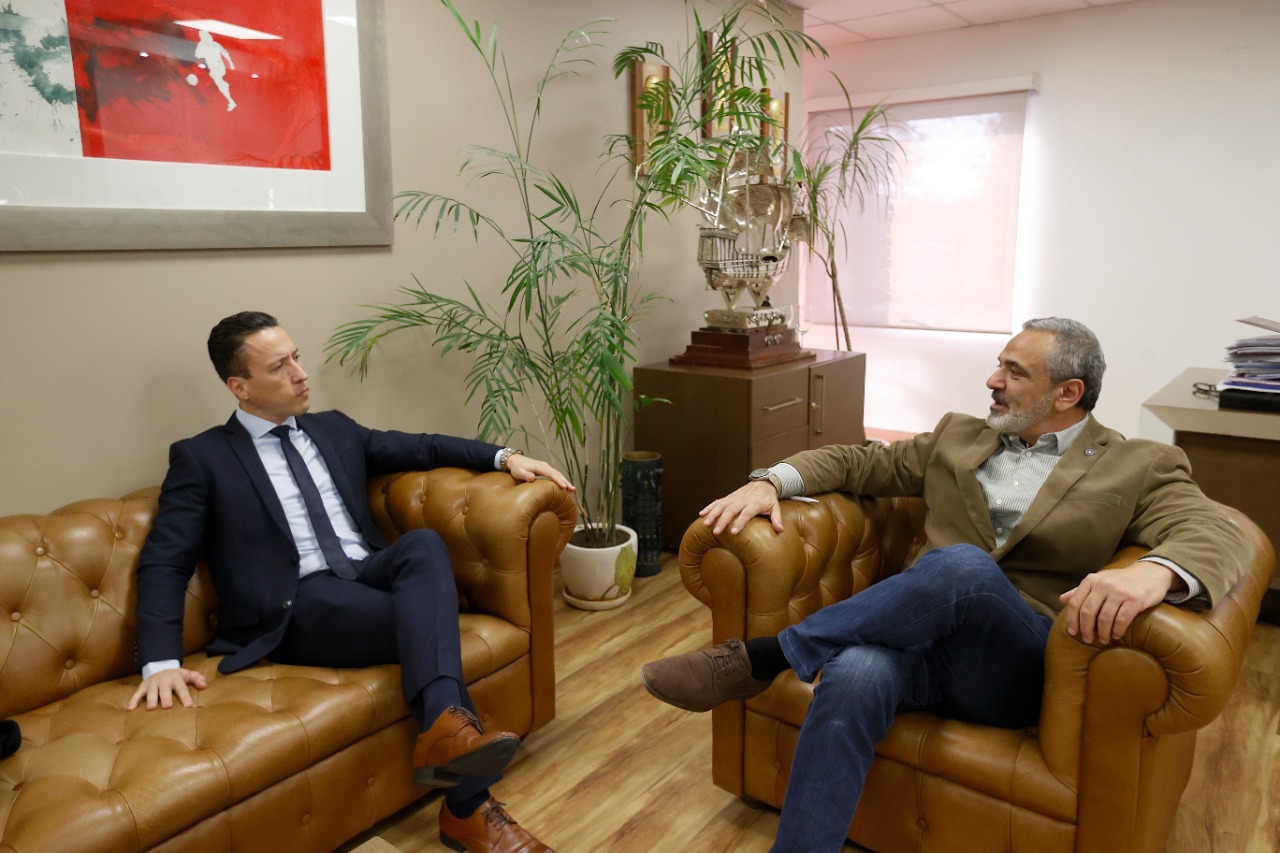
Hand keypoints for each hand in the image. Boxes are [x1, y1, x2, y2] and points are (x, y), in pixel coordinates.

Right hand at [127, 668, 208, 710]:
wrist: (160, 668)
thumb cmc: (177, 676)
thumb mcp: (187, 674)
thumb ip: (197, 678)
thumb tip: (205, 685)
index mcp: (175, 678)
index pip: (182, 688)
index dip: (185, 697)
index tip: (189, 706)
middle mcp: (163, 680)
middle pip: (165, 690)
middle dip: (166, 698)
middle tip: (167, 706)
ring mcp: (152, 683)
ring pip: (151, 692)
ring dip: (151, 699)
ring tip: (151, 708)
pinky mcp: (142, 687)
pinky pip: (137, 694)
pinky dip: (133, 700)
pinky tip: (130, 708)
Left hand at [506, 454, 574, 490]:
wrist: (515, 460)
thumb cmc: (516, 467)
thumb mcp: (518, 472)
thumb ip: (525, 475)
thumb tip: (532, 477)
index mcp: (540, 467)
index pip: (551, 474)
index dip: (558, 480)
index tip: (564, 487)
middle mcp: (545, 466)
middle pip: (557, 474)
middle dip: (566, 481)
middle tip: (573, 490)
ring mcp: (546, 468)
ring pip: (558, 474)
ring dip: (565, 481)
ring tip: (572, 490)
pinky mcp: (546, 470)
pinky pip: (555, 475)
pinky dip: (561, 480)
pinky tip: (564, 486)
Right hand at [699, 480, 783, 535]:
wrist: (763, 482)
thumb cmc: (769, 498)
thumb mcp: (775, 507)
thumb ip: (776, 519)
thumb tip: (780, 530)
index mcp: (754, 503)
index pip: (746, 513)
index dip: (740, 522)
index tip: (734, 532)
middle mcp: (742, 500)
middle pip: (731, 510)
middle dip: (722, 521)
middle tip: (717, 532)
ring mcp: (734, 498)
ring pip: (721, 505)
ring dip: (712, 514)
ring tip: (706, 524)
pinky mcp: (729, 497)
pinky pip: (717, 501)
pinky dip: (709, 507)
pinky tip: (701, 513)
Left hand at [1059, 560, 1177, 644]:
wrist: (1150, 573)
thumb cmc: (1121, 580)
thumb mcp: (1100, 581)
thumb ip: (1081, 591)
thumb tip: (1062, 599)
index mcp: (1092, 580)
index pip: (1075, 602)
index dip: (1072, 620)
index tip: (1072, 632)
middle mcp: (1103, 584)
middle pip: (1087, 612)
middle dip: (1085, 629)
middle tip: (1087, 639)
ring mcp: (1119, 592)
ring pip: (1104, 618)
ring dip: (1102, 633)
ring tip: (1103, 639)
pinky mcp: (1135, 600)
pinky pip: (1121, 620)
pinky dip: (1117, 631)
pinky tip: (1116, 635)